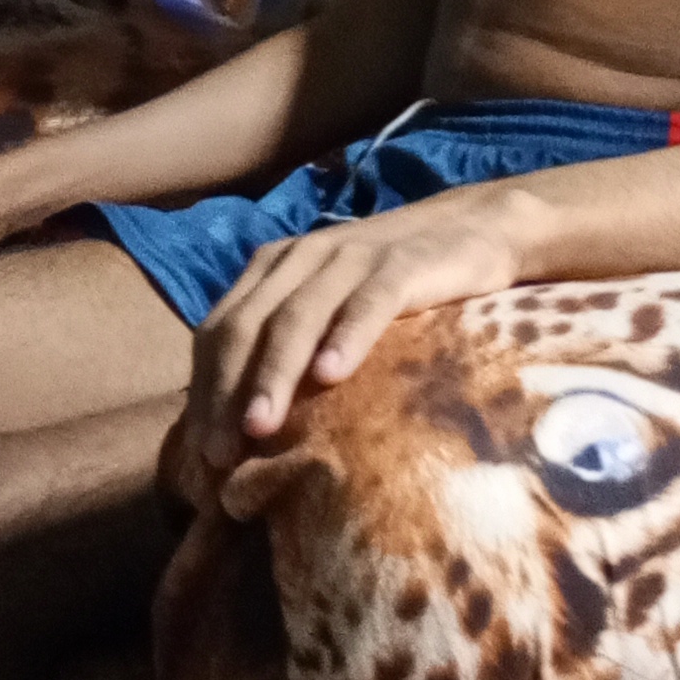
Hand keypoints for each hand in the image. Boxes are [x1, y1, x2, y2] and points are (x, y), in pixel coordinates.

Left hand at [188, 203, 521, 475]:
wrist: (478, 226)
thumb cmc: (395, 283)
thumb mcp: (331, 304)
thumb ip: (292, 341)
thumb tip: (250, 422)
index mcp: (274, 266)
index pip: (219, 329)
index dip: (205, 388)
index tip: (201, 450)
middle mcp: (303, 256)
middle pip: (246, 326)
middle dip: (226, 391)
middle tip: (220, 454)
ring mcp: (351, 257)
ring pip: (297, 317)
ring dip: (274, 374)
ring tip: (259, 428)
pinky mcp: (402, 265)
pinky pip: (367, 303)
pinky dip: (345, 338)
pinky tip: (331, 376)